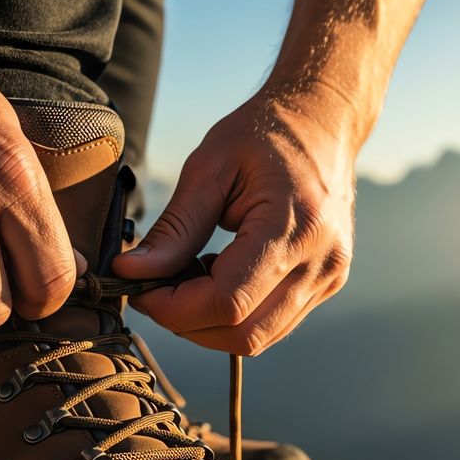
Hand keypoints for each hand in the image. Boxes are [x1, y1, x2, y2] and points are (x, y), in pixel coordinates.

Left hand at [112, 97, 353, 354]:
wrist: (323, 120)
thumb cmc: (264, 133)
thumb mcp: (209, 168)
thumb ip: (174, 228)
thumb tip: (131, 271)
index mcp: (293, 228)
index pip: (227, 301)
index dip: (173, 308)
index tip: (139, 288)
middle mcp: (321, 262)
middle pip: (242, 334)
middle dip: (186, 322)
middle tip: (154, 289)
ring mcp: (329, 278)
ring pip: (257, 339)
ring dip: (208, 324)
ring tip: (185, 278)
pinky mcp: (327, 284)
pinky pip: (273, 324)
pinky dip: (233, 315)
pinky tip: (215, 275)